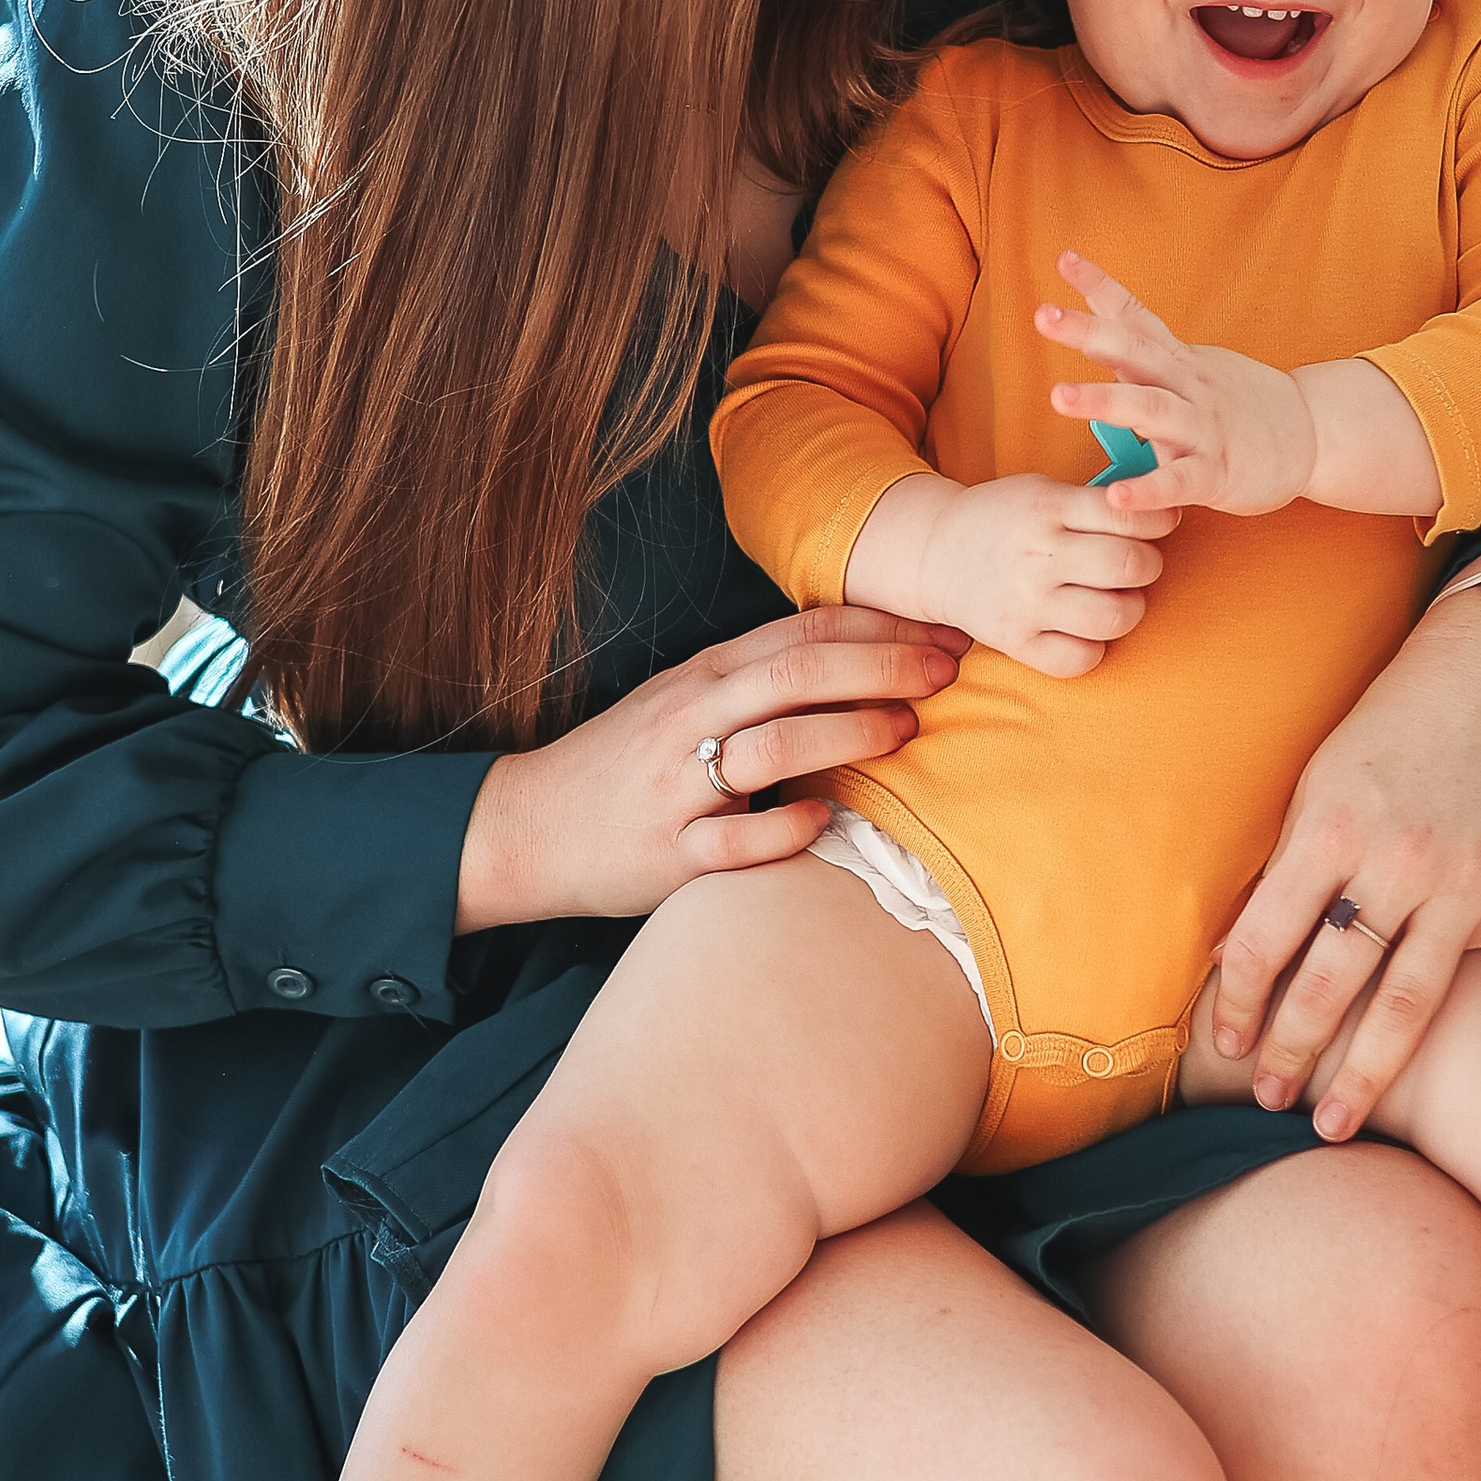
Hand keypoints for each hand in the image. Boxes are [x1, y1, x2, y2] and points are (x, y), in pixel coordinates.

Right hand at [454, 604, 966, 931]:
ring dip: (849, 733)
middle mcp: (691, 718)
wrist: (530, 827)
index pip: (802, 632)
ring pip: (772, 746)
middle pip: (797, 673)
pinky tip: (826, 819)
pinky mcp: (670, 853)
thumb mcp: (686, 701)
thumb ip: (760, 679)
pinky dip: (786, 827)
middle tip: (950, 671)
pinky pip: (735, 840)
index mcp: (704, 676)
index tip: (944, 631)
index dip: (881, 627)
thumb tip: (864, 658)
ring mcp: (678, 785)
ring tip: (909, 731)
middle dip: (883, 667)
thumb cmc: (628, 765)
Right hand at [849, 467, 1172, 676]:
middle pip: (1130, 566)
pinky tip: (1085, 629)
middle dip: (1149, 565)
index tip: (1160, 525)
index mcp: (1047, 508)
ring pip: (1115, 617)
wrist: (934, 552)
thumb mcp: (1041, 489)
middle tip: (1136, 565)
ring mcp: (1026, 602)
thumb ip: (1093, 500)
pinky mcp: (1016, 642)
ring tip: (1115, 597)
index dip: (1159, 520)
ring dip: (1129, 608)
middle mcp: (1038, 556)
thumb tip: (1162, 511)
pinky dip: (1095, 647)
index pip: (1127, 513)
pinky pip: (1082, 659)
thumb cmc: (1002, 518)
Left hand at [1035, 255, 1315, 513]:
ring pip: (1151, 409)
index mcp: (1177, 360)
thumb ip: (1142, 346)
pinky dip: (1148, 489)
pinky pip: (1179, 481)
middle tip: (1043, 315)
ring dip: (1104, 400)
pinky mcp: (1216, 473)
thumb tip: (1094, 311)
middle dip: (1087, 332)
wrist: (1311, 437)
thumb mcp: (1190, 364)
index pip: (1136, 316)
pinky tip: (1117, 498)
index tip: (1064, 259)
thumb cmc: (1238, 402)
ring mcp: (1203, 427)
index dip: (1100, 287)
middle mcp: (1187, 385)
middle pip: (1134, 351)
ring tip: (1058, 396)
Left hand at [1207, 584, 1480, 1136]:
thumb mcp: (1315, 781)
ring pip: (1413, 999)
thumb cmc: (1390, 729)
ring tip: (1336, 1124)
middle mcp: (1400, 860)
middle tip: (1269, 1103)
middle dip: (1294, 1051)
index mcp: (1333, 827)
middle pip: (1335, 982)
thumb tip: (1235, 956)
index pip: (1269, 938)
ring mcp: (1472, 879)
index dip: (1241, 1002)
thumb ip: (1285, 867)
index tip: (1225, 1048)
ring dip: (1371, 1071)